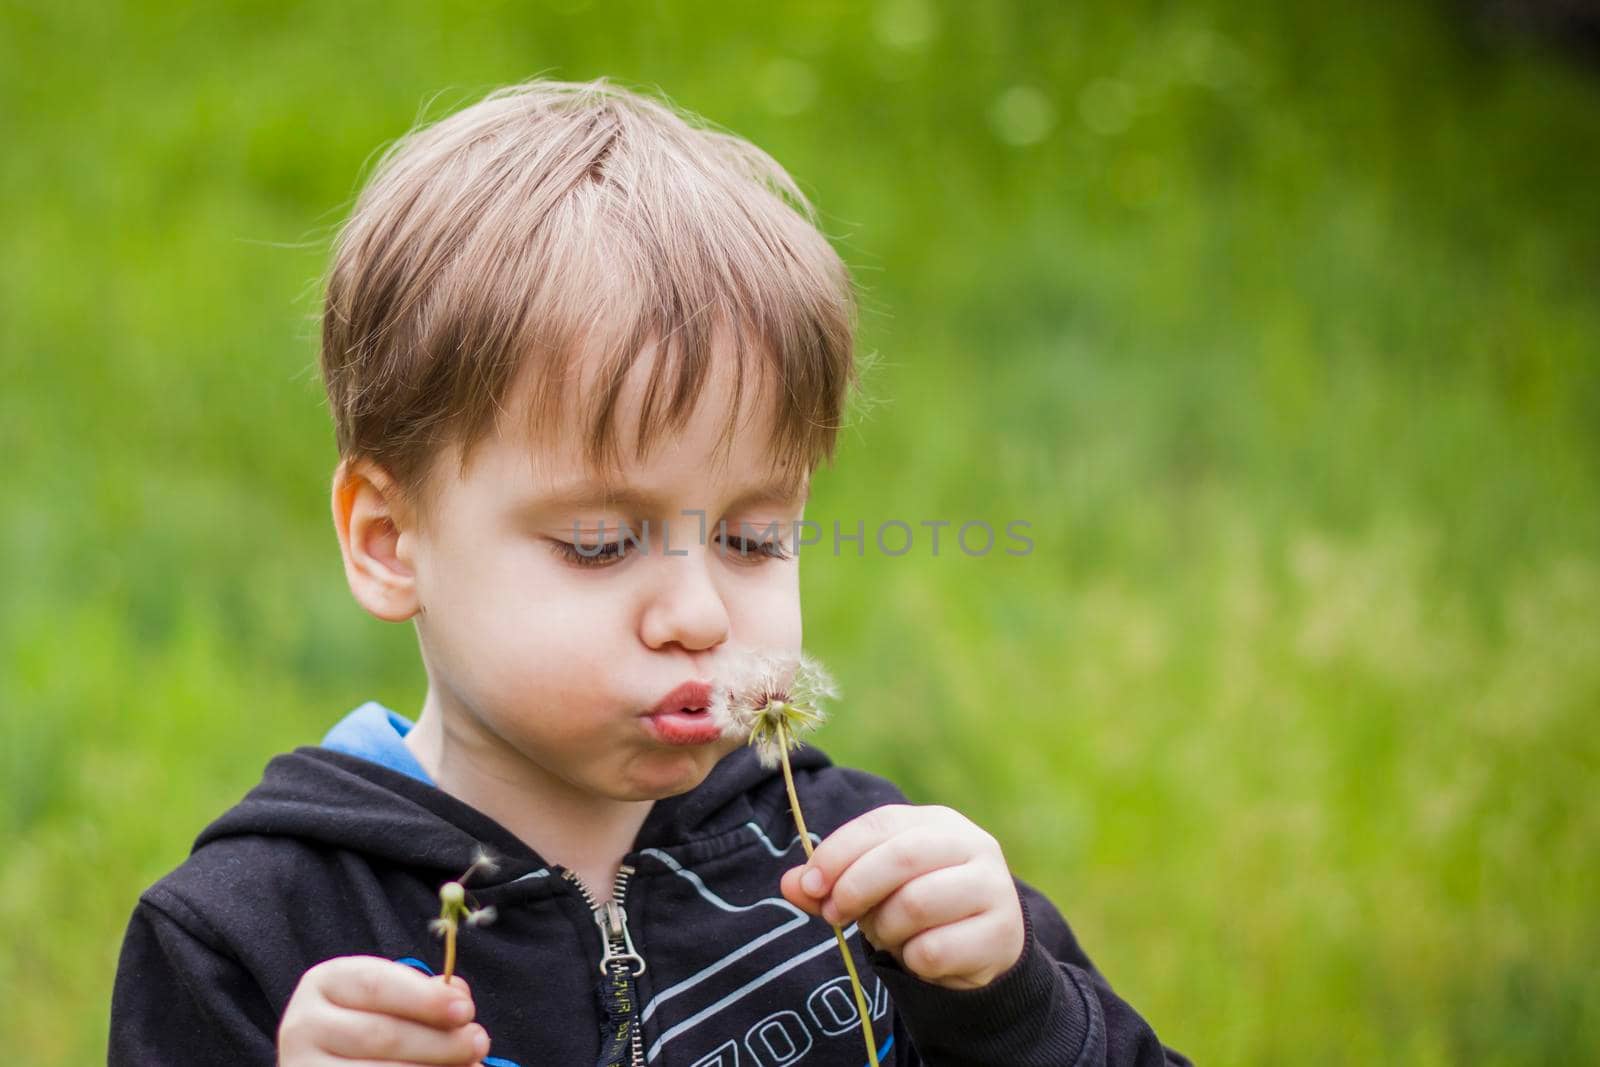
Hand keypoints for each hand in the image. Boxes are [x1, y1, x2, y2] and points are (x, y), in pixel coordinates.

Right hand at [278, 955, 490, 1064]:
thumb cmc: (373, 1022)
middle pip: (381, 1034)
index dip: (424, 998)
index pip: (375, 985)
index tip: (467, 1010)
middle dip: (439, 1041)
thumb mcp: (392, 998)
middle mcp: (303, 1025)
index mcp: (325, 982)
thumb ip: (425, 994)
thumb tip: (458, 997)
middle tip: (480, 1043)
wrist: (334, 1060)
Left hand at [780, 804, 1026, 989]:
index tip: (809, 885)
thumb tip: (789, 884)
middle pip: (900, 857)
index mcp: (937, 822)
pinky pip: (934, 950)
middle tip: (834, 915)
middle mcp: (971, 844)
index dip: (837, 852)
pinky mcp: (1001, 933)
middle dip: (855, 887)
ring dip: (885, 928)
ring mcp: (993, 887)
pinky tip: (918, 957)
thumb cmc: (920, 910)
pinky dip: (912, 960)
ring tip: (887, 935)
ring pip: (916, 903)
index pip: (880, 822)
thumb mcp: (874, 890)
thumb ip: (832, 884)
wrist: (983, 950)